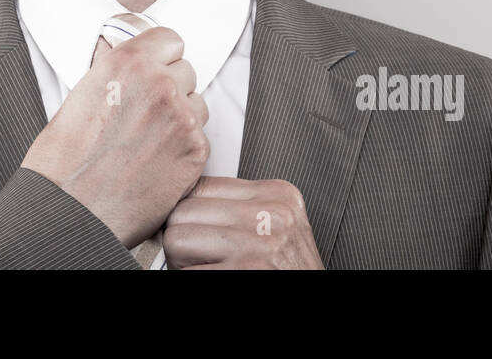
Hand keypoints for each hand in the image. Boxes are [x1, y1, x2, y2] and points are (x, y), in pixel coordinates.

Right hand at [20, 24, 209, 247]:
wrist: (70, 210)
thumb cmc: (63, 160)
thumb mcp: (81, 93)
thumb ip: (117, 73)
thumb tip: (135, 67)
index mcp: (128, 62)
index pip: (169, 39)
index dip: (160, 57)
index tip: (153, 71)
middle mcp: (159, 84)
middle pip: (186, 71)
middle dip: (170, 88)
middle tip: (145, 114)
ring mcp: (182, 117)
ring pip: (197, 104)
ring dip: (180, 117)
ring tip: (149, 141)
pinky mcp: (195, 151)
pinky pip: (200, 137)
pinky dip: (183, 149)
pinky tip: (156, 163)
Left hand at [163, 176, 324, 268]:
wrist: (316, 306)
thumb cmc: (288, 272)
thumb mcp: (275, 226)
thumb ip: (238, 205)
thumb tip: (181, 195)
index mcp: (279, 195)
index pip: (201, 185)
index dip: (192, 214)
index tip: (203, 232)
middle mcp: (272, 215)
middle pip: (184, 210)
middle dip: (184, 238)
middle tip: (205, 257)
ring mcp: (258, 245)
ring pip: (176, 238)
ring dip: (183, 261)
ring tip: (211, 267)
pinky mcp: (243, 272)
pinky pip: (185, 270)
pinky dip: (190, 276)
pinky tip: (216, 277)